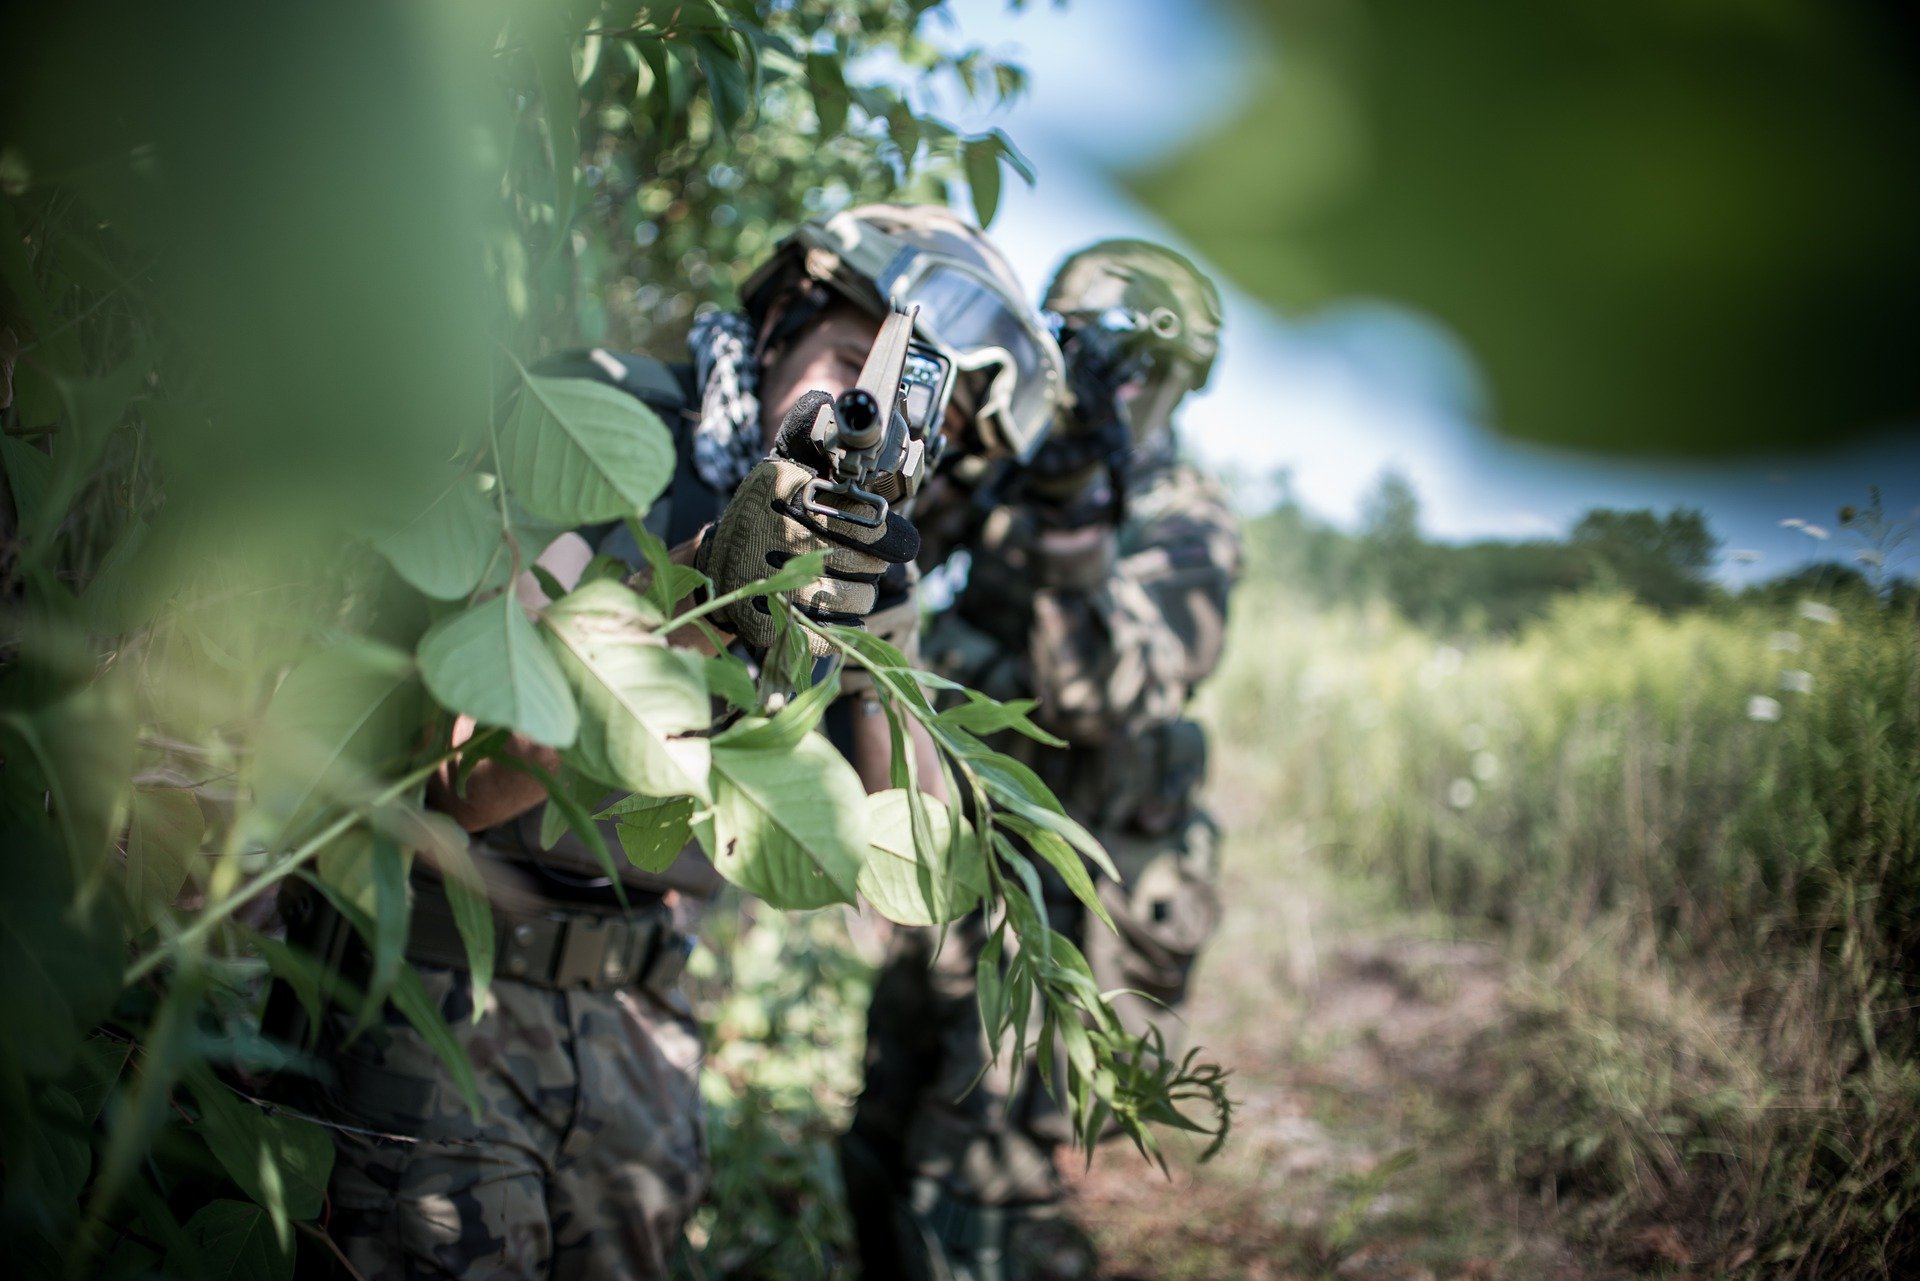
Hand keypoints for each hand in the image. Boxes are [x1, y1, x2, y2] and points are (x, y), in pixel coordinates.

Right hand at [698, 390, 918, 655]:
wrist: (715, 571)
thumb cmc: (764, 517)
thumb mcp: (780, 470)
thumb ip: (808, 438)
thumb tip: (832, 404)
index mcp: (783, 491)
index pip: (866, 518)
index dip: (882, 530)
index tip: (882, 535)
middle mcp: (778, 535)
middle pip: (869, 560)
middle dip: (872, 562)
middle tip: (858, 559)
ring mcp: (774, 586)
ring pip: (859, 597)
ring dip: (859, 593)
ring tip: (841, 582)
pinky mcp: (774, 626)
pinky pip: (837, 630)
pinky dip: (839, 624)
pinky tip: (825, 609)